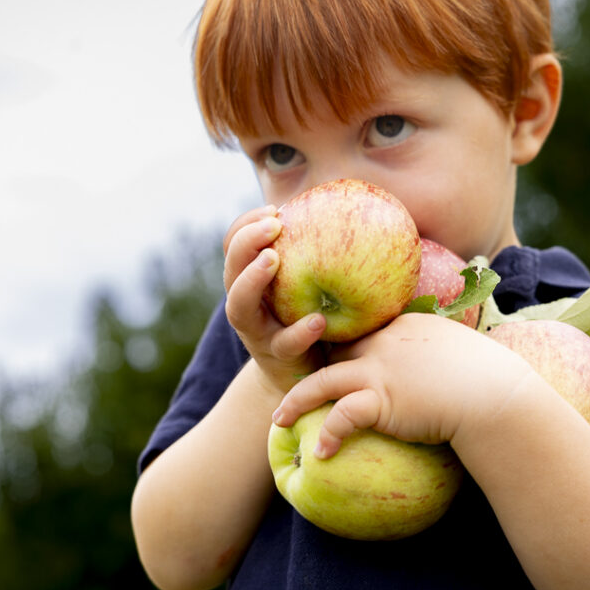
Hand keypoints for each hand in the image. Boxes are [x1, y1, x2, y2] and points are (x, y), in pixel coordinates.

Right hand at [222, 205, 326, 393]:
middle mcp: (246, 305)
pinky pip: (284, 344)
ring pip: (239, 307)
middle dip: (245, 242)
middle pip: (230, 270)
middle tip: (273, 226)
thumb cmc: (315, 319)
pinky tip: (318, 320)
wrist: (306, 379)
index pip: (234, 246)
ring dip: (251, 280)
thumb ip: (320, 255)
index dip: (247, 225)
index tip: (275, 210)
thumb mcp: (310, 285)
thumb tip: (359, 210)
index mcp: (250, 282)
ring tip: (273, 260)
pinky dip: (299, 332)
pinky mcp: (277, 358)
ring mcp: (257, 333)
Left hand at [272, 313, 532, 457]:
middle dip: (307, 366)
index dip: (338, 346)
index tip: (323, 359)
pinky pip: (342, 417)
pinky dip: (328, 434)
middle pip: (333, 351)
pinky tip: (322, 453)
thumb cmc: (488, 380)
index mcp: (402, 325)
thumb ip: (440, 355)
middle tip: (288, 384)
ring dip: (296, 401)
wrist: (495, 394)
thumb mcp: (461, 352)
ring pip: (322, 380)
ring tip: (279, 419)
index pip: (359, 332)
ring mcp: (379, 369)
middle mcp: (384, 341)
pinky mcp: (381, 398)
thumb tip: (437, 375)